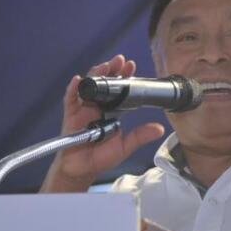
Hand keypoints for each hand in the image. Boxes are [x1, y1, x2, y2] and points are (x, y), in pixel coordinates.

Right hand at [41, 55, 165, 192]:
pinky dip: (74, 89)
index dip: (124, 77)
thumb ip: (139, 136)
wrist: (81, 170)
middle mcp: (97, 106)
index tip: (131, 66)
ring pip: (88, 87)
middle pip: (103, 83)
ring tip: (104, 66)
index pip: (118, 90)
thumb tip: (159, 129)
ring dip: (96, 75)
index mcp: (111, 111)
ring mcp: (83, 109)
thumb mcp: (124, 147)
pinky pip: (70, 99)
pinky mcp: (70, 115)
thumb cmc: (101, 158)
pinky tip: (79, 80)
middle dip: (111, 70)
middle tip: (119, 60)